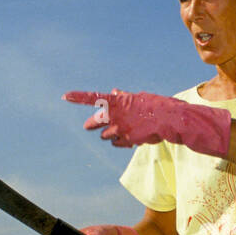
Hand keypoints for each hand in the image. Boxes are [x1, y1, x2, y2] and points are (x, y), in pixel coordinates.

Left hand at [63, 89, 231, 157]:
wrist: (170, 119)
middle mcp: (116, 114)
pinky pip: (118, 143)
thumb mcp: (139, 98)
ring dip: (110, 134)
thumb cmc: (156, 105)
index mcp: (118, 100)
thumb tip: (114, 91)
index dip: (78, 97)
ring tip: (123, 130)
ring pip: (105, 136)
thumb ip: (124, 97)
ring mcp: (120, 128)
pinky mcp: (127, 140)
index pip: (93, 97)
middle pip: (94, 122)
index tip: (64, 96)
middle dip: (91, 124)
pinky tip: (131, 138)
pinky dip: (121, 142)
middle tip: (88, 126)